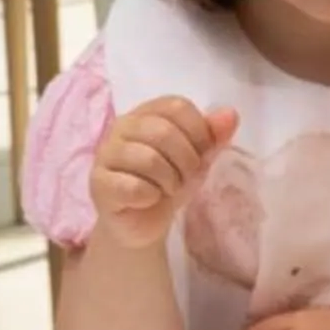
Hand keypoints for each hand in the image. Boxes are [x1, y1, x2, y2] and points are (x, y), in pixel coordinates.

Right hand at [89, 98, 237, 251]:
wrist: (143, 222)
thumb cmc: (169, 183)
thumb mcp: (198, 159)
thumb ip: (214, 136)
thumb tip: (230, 114)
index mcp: (147, 113)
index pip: (177, 106)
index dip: (199, 133)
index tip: (200, 154)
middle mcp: (122, 126)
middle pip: (163, 131)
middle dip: (187, 161)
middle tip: (184, 178)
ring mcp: (106, 153)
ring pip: (149, 159)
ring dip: (170, 181)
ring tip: (167, 189)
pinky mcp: (99, 183)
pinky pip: (134, 187)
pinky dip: (151, 197)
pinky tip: (148, 199)